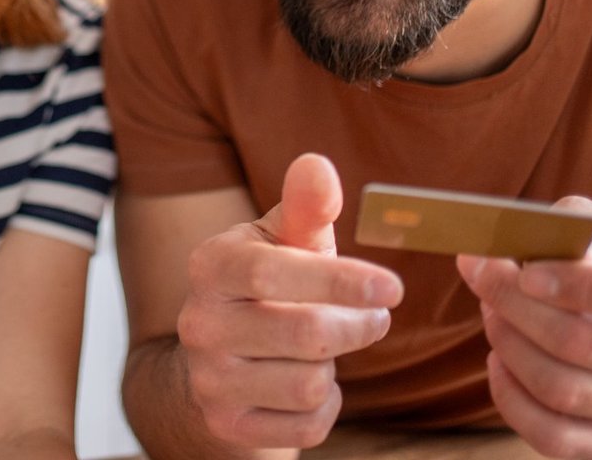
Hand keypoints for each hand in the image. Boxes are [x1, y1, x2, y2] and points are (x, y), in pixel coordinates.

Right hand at [177, 153, 403, 449]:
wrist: (221, 361)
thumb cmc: (269, 286)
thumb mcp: (284, 241)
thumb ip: (305, 205)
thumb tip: (317, 165)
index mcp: (210, 266)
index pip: (274, 273)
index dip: (340, 280)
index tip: (392, 287)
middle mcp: (198, 322)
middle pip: (305, 333)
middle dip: (357, 326)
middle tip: (376, 318)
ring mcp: (208, 379)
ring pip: (309, 384)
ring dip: (336, 369)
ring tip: (326, 350)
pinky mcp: (226, 425)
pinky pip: (305, 426)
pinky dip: (324, 407)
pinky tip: (309, 385)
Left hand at [456, 197, 591, 459]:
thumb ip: (571, 227)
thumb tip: (525, 252)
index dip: (578, 285)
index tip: (524, 272)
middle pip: (582, 344)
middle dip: (515, 306)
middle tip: (481, 276)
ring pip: (559, 390)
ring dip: (507, 344)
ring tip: (491, 312)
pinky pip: (551, 436)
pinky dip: (510, 398)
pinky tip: (499, 361)